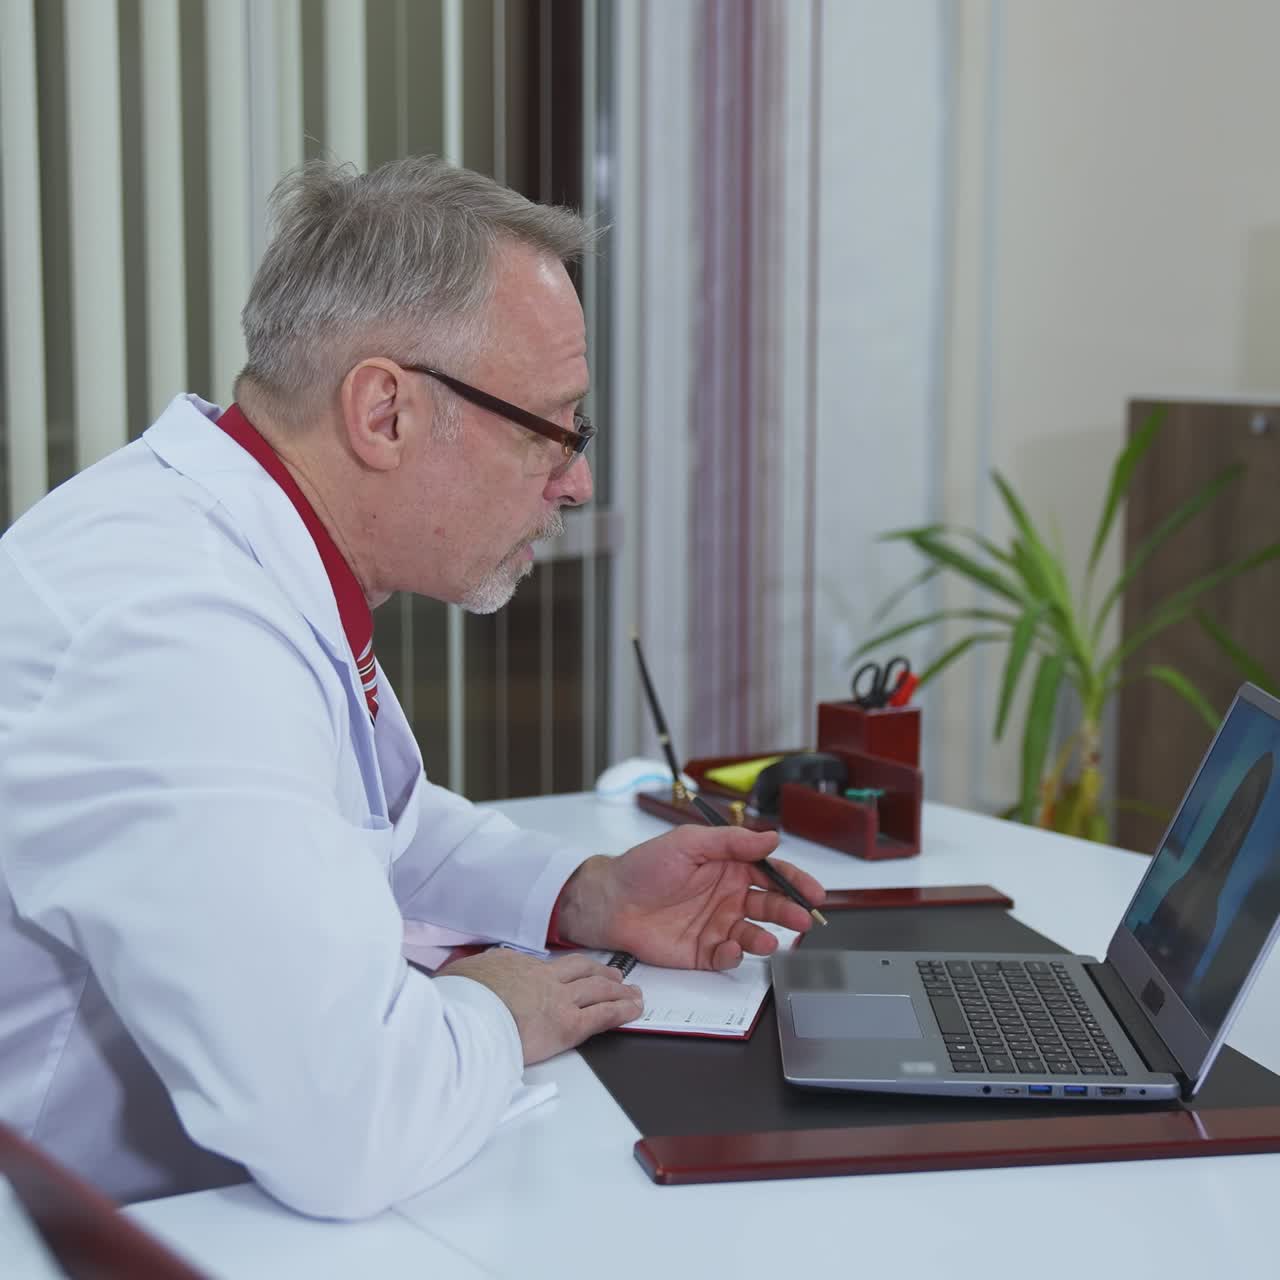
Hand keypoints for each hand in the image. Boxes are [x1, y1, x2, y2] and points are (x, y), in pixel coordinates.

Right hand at [439, 949, 642, 1064]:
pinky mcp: (568, 1024)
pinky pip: (603, 1015)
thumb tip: (458, 980)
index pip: (542, 965)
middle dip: (599, 971)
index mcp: (512, 965)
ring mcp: (557, 998)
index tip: (567, 972)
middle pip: (579, 969)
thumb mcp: (456, 979)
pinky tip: (633, 1010)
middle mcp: (540, 976)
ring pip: (597, 988)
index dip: (560, 970)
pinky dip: (621, 1011)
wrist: (466, 1015)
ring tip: (631, 992)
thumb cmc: (457, 1002)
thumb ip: (466, 978)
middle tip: (613, 974)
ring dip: (617, 989)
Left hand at [553, 826, 825, 970]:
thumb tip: (771, 838)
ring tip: (765, 940)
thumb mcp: (689, 842)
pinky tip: (730, 948)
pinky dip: (734, 955)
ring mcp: (717, 925)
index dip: (795, 882)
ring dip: (764, 938)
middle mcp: (729, 897)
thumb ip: (731, 841)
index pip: (771, 874)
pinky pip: (727, 956)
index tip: (814, 892)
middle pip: (770, 906)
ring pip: (754, 934)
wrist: (611, 900)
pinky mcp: (702, 952)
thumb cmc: (645, 866)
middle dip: (789, 913)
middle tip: (801, 919)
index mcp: (730, 868)